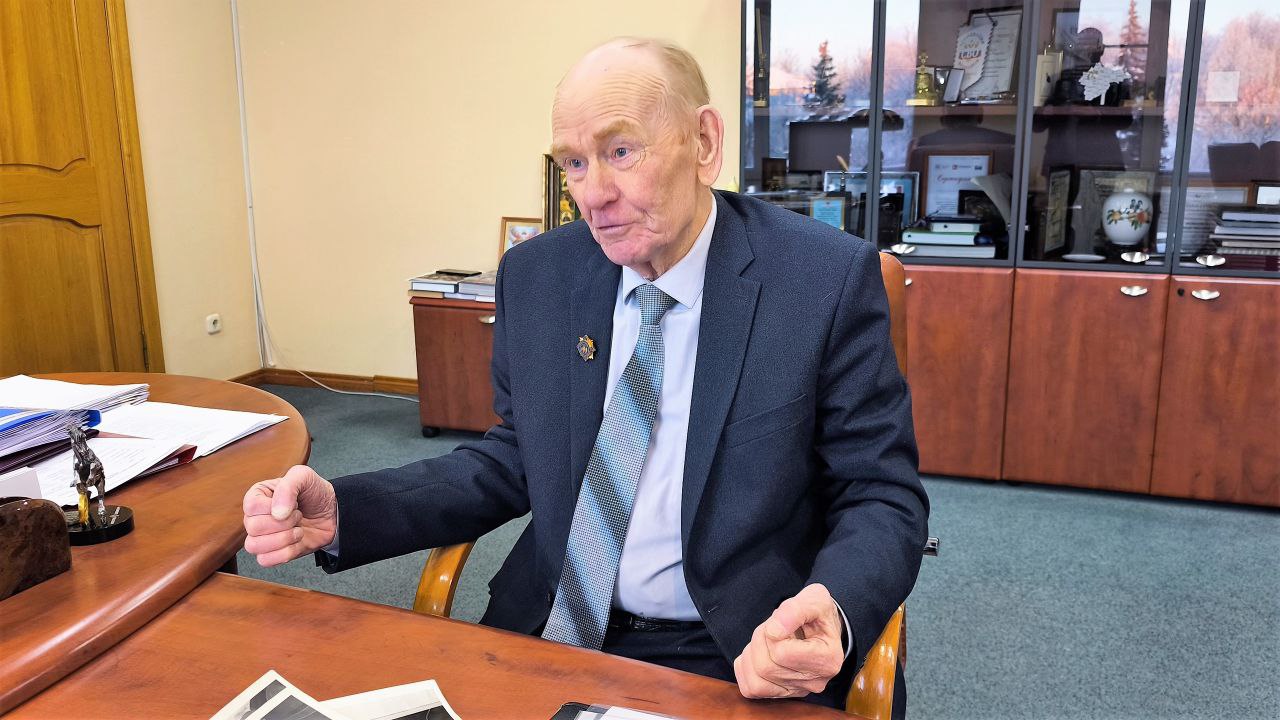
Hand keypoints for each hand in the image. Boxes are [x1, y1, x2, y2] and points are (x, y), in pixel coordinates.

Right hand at [242, 465, 336, 566]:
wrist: (333, 512)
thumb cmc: (315, 492)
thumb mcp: (304, 477)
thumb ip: (288, 487)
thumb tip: (277, 514)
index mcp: (257, 495)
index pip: (251, 506)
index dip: (274, 506)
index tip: (293, 502)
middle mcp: (255, 517)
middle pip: (253, 527)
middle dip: (284, 523)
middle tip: (298, 515)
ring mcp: (262, 537)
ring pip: (254, 546)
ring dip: (283, 539)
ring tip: (298, 529)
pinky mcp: (272, 553)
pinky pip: (265, 560)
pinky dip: (285, 552)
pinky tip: (297, 541)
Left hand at [734, 583, 844, 698]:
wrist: (822, 627)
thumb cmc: (819, 614)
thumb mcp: (814, 599)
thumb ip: (795, 610)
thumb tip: (774, 630)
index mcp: (827, 659)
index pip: (782, 653)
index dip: (771, 632)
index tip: (781, 620)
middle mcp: (815, 681)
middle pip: (766, 668)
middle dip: (759, 640)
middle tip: (771, 626)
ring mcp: (798, 690)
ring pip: (756, 683)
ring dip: (751, 655)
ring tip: (765, 640)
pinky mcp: (783, 694)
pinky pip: (751, 689)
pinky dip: (746, 668)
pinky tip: (758, 653)